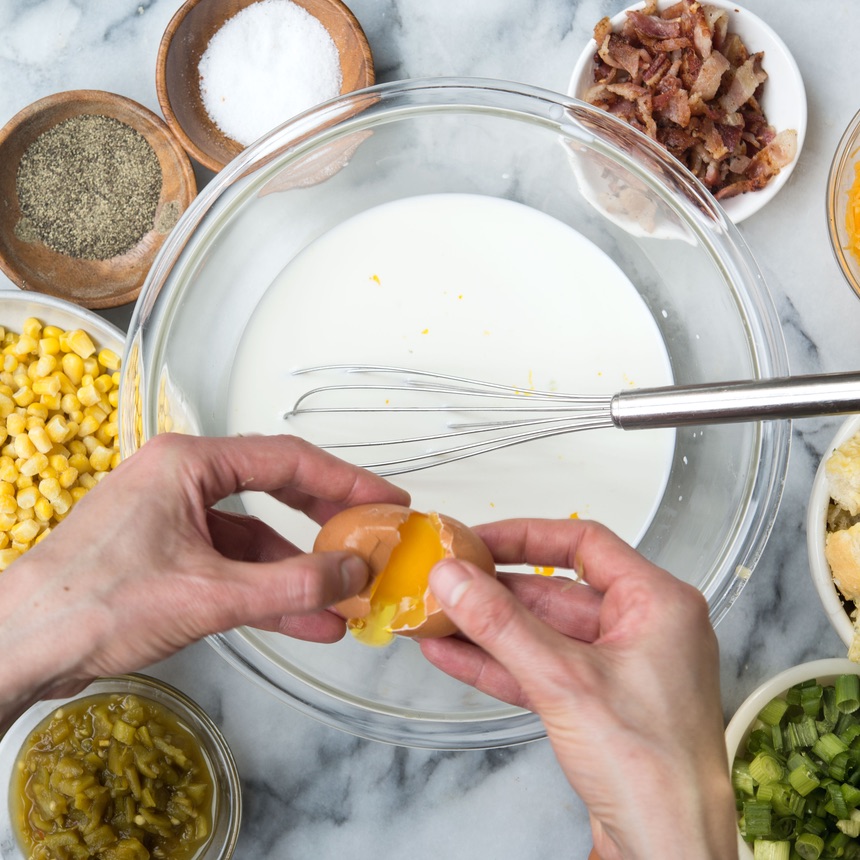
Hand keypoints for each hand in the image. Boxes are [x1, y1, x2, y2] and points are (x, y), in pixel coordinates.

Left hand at [0, 433, 408, 728]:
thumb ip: (292, 585)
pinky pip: (231, 567)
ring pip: (254, 539)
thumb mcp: (211, 594)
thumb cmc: (98, 603)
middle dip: (325, 520)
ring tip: (347, 597)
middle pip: (274, 490)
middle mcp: (182, 481)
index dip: (345, 481)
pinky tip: (305, 619)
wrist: (20, 646)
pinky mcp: (166, 558)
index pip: (286, 459)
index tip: (385, 500)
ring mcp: (172, 521)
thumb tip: (356, 573)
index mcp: (188, 464)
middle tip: (372, 533)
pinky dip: (266, 592)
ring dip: (298, 571)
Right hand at [420, 519, 737, 859]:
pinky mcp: (596, 704)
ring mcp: (617, 669)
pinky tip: (455, 653)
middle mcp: (641, 629)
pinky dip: (499, 662)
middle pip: (556, 590)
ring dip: (489, 628)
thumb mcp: (564, 681)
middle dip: (496, 590)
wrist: (668, 850)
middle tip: (448, 581)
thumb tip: (457, 580)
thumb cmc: (655, 771)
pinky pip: (540, 669)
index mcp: (658, 604)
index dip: (527, 536)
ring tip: (438, 615)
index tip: (480, 539)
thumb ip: (502, 625)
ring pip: (542, 633)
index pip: (585, 543)